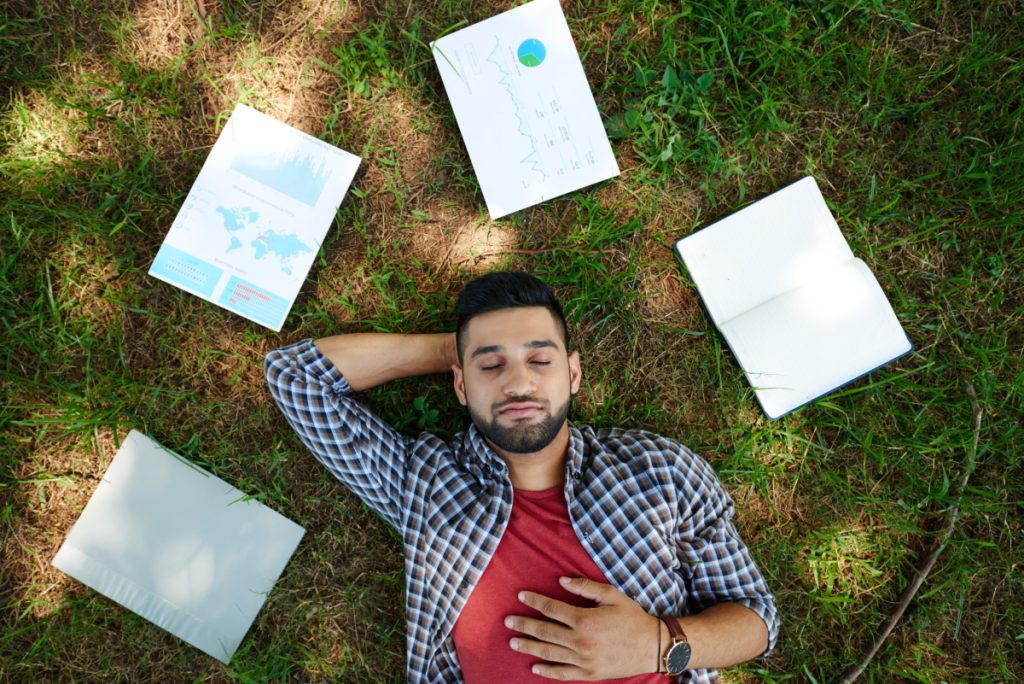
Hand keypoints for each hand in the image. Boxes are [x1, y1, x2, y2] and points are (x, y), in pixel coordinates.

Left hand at [505, 576, 659, 679]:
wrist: (652, 646)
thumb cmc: (632, 617)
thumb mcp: (611, 595)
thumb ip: (585, 586)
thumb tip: (561, 579)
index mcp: (585, 619)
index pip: (551, 608)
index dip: (534, 601)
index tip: (521, 596)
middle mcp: (581, 641)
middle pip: (545, 631)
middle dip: (524, 625)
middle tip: (508, 621)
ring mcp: (584, 660)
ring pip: (549, 653)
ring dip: (529, 646)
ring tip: (513, 642)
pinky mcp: (589, 673)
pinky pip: (563, 673)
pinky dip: (547, 671)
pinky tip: (535, 667)